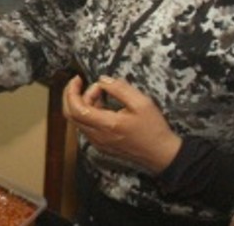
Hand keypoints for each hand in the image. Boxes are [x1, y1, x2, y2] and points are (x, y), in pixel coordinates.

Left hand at [62, 75, 181, 174]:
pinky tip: (103, 106)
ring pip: (78, 120)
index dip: (72, 91)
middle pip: (71, 115)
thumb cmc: (154, 129)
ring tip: (101, 93)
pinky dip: (88, 113)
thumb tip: (103, 80)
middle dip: (73, 95)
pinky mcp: (102, 145)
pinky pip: (86, 127)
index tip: (77, 79)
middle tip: (82, 83)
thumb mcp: (142, 103)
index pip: (76, 108)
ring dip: (83, 103)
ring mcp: (99, 142)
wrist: (162, 154)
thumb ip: (120, 89)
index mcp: (107, 125)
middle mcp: (98, 136)